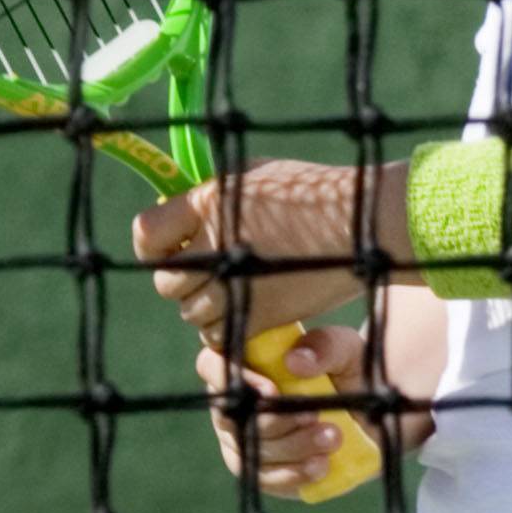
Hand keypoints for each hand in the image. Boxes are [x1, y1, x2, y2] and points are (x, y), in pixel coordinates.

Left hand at [133, 159, 384, 344]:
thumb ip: (215, 198)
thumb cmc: (317, 194)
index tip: (171, 251)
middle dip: (186, 282)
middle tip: (216, 276)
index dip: (154, 247)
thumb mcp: (259, 177)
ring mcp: (233, 284)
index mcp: (210, 201)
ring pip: (192, 313)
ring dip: (210, 307)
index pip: (147, 232)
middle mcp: (215, 243)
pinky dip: (229, 329)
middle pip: (168, 281)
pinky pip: (218, 335)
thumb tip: (179, 220)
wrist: (365, 224)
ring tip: (241, 292)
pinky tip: (250, 312)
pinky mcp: (255, 316)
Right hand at [191, 325, 410, 496]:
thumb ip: (325, 346)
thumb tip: (294, 361)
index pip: (210, 364)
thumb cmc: (348, 370)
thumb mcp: (347, 350)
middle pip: (230, 417)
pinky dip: (293, 474)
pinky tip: (321, 465)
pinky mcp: (262, 469)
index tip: (272, 390)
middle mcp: (235, 402)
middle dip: (274, 421)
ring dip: (292, 447)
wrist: (370, 413)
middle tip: (314, 416)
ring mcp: (243, 438)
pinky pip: (264, 478)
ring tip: (333, 437)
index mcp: (244, 363)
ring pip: (250, 449)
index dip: (231, 378)